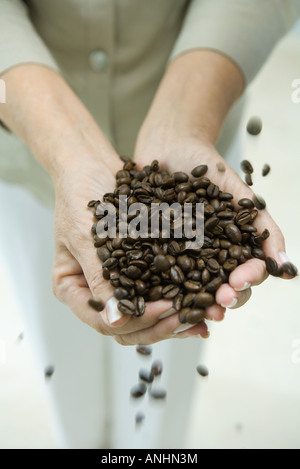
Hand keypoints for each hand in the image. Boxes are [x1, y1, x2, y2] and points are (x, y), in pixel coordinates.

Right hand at [51, 152, 208, 344]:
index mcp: (73, 289)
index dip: (137, 321)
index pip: (103, 322)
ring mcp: (116, 284)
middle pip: (128, 327)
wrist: (91, 167)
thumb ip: (98, 278)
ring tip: (203, 318)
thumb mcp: (85, 238)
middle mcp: (95, 292)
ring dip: (174, 319)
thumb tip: (114, 320)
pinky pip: (157, 292)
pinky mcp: (137, 271)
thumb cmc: (78, 198)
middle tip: (189, 318)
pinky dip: (178, 298)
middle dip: (160, 326)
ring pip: (146, 317)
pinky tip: (201, 302)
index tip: (166, 308)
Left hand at [134, 135, 291, 321]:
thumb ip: (261, 224)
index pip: (246, 273)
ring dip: (195, 303)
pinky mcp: (152, 254)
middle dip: (224, 298)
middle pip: (221, 288)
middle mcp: (208, 257)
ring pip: (190, 289)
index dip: (246, 281)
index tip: (238, 281)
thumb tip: (286, 265)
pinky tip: (157, 298)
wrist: (167, 147)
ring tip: (195, 311)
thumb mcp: (237, 191)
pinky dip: (157, 288)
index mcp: (231, 247)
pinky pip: (155, 275)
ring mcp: (180, 258)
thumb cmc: (206, 165)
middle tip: (220, 302)